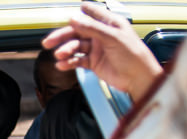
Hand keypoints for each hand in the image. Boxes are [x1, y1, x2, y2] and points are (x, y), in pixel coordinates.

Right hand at [41, 1, 162, 100]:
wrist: (138, 78)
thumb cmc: (133, 55)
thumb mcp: (113, 37)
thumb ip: (92, 28)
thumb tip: (74, 18)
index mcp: (109, 23)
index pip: (92, 13)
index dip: (81, 12)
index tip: (69, 14)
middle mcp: (101, 35)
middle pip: (77, 32)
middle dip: (62, 36)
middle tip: (48, 42)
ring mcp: (96, 49)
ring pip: (76, 46)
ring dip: (66, 50)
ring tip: (59, 55)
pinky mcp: (93, 63)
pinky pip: (78, 60)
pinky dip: (69, 62)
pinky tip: (62, 65)